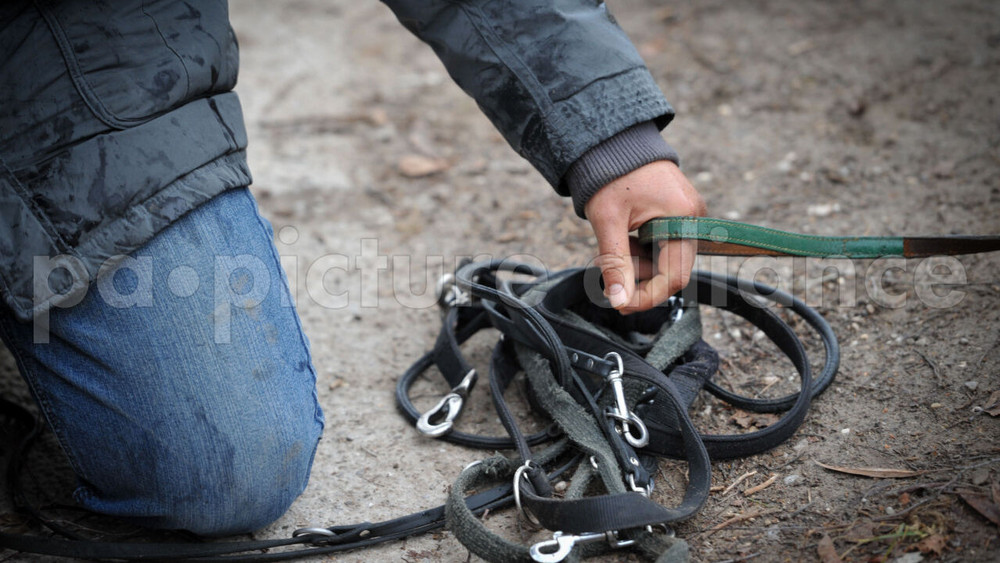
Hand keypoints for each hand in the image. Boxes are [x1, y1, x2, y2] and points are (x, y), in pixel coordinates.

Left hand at [584, 160, 705, 312]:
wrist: (612, 143)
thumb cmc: (610, 175)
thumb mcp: (608, 221)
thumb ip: (615, 263)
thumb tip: (618, 301)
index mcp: (683, 217)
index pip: (674, 275)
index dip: (648, 296)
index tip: (622, 304)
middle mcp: (694, 217)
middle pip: (673, 269)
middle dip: (640, 278)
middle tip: (608, 273)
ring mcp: (689, 216)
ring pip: (667, 259)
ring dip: (638, 264)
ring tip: (611, 248)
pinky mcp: (679, 215)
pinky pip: (664, 245)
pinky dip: (642, 250)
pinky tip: (623, 238)